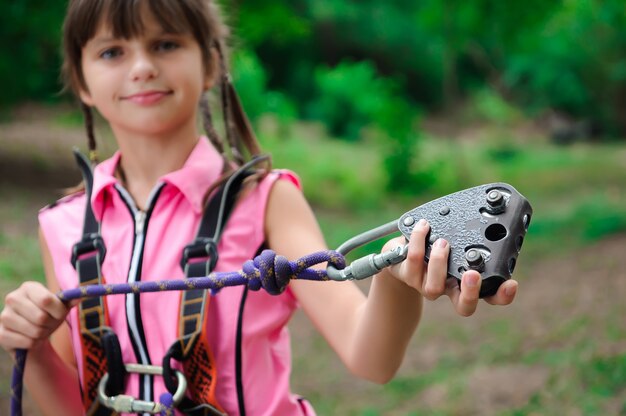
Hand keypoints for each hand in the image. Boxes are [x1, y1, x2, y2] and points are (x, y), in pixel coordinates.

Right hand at [0, 281, 72, 352]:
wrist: (30, 333)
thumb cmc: (48, 315)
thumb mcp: (60, 307)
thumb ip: (69, 301)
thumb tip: (78, 297)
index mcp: (28, 287)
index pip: (47, 300)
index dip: (59, 311)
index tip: (61, 314)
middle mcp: (12, 298)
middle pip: (41, 317)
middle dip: (51, 324)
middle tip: (49, 324)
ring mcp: (4, 316)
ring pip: (35, 331)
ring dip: (43, 334)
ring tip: (40, 330)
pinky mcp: (0, 334)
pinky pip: (27, 342)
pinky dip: (35, 343)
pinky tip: (30, 338)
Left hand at [385, 219, 516, 315]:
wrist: (398, 255)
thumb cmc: (431, 244)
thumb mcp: (455, 238)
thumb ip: (470, 230)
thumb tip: (489, 205)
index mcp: (466, 280)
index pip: (491, 296)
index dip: (502, 295)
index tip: (510, 283)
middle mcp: (449, 288)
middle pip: (464, 306)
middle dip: (471, 293)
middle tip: (473, 275)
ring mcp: (427, 285)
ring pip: (434, 287)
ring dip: (439, 263)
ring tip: (442, 242)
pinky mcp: (407, 275)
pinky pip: (414, 261)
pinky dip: (419, 240)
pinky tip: (423, 226)